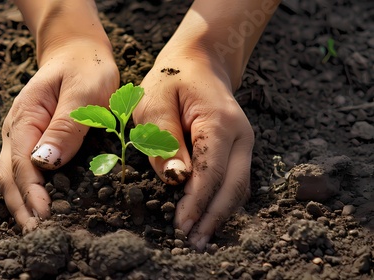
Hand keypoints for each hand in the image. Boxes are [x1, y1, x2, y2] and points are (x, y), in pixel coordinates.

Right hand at [0, 40, 118, 232]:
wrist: (78, 54)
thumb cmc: (84, 69)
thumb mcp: (83, 92)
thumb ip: (65, 126)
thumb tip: (45, 163)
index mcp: (25, 118)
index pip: (22, 163)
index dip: (32, 192)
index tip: (45, 216)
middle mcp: (17, 131)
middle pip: (11, 176)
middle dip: (22, 207)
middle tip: (39, 235)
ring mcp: (23, 137)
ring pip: (15, 177)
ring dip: (23, 204)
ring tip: (37, 230)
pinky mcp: (34, 142)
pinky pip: (26, 171)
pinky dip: (30, 193)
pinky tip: (41, 208)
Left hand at [134, 47, 253, 249]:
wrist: (199, 63)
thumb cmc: (172, 81)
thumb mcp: (154, 101)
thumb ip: (164, 139)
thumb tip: (177, 179)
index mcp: (219, 121)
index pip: (211, 170)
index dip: (196, 201)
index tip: (181, 225)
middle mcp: (241, 135)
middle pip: (234, 185)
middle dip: (214, 216)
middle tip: (194, 242)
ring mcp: (245, 143)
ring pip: (239, 187)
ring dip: (220, 214)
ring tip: (201, 238)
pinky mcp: (240, 149)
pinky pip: (235, 180)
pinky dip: (223, 201)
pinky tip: (208, 217)